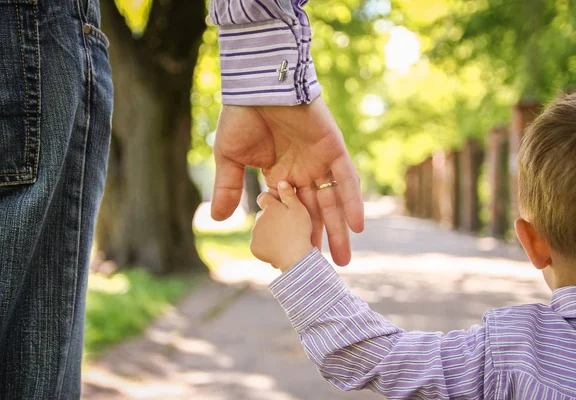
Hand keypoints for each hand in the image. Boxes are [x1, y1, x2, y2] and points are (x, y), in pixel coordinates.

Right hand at [211, 97, 363, 265]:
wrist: (259, 85)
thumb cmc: (242, 116)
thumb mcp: (230, 158)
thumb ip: (228, 187)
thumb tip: (218, 219)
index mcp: (279, 176)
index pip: (289, 212)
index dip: (291, 234)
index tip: (292, 259)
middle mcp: (302, 172)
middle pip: (314, 212)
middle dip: (318, 240)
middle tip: (322, 269)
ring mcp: (319, 162)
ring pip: (332, 201)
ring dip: (339, 229)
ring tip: (342, 260)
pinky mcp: (333, 149)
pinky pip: (346, 179)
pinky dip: (352, 201)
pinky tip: (357, 226)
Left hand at [250, 181, 313, 270]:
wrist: (294, 256)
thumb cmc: (300, 231)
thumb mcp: (299, 210)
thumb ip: (289, 195)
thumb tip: (281, 182)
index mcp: (270, 207)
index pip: (263, 197)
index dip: (270, 200)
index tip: (278, 207)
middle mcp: (259, 218)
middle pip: (262, 215)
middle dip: (270, 218)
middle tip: (285, 227)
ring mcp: (255, 233)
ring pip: (260, 229)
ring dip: (269, 232)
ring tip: (284, 240)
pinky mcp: (254, 247)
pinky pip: (259, 244)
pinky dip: (266, 246)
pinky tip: (278, 249)